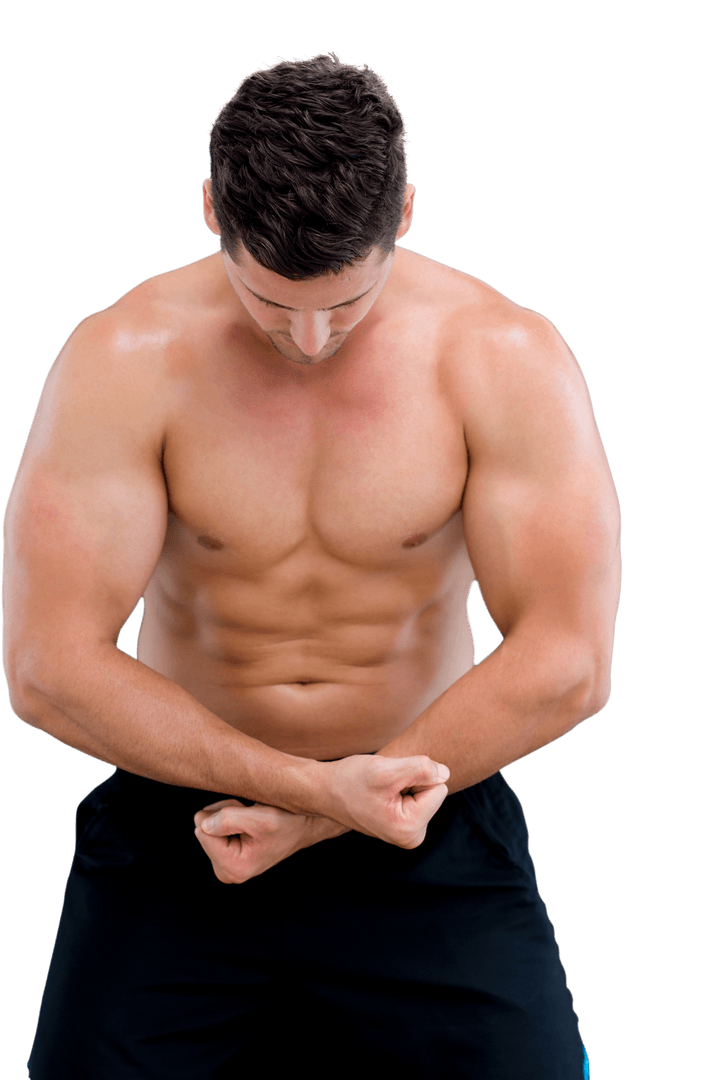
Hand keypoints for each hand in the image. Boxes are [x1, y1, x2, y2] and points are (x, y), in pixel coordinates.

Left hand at [194, 800, 348, 883]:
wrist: (303, 824)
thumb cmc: (288, 821)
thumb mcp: (261, 817)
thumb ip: (228, 820)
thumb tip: (201, 823)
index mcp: (235, 868)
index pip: (202, 831)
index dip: (222, 814)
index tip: (246, 816)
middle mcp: (228, 872)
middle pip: (203, 829)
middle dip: (223, 815)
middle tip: (250, 816)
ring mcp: (226, 866)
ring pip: (208, 826)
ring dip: (227, 814)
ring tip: (252, 817)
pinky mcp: (226, 857)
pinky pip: (213, 828)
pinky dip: (229, 817)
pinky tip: (248, 821)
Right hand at [321, 754, 449, 847]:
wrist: (325, 790)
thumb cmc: (351, 780)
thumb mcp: (386, 770)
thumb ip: (421, 769)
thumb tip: (445, 773)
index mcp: (410, 828)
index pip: (439, 786)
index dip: (415, 775)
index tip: (390, 782)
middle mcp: (412, 836)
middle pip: (435, 790)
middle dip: (411, 780)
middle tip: (384, 785)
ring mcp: (408, 832)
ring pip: (426, 791)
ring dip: (404, 783)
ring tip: (381, 790)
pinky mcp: (404, 824)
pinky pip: (418, 795)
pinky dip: (401, 788)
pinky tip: (381, 794)